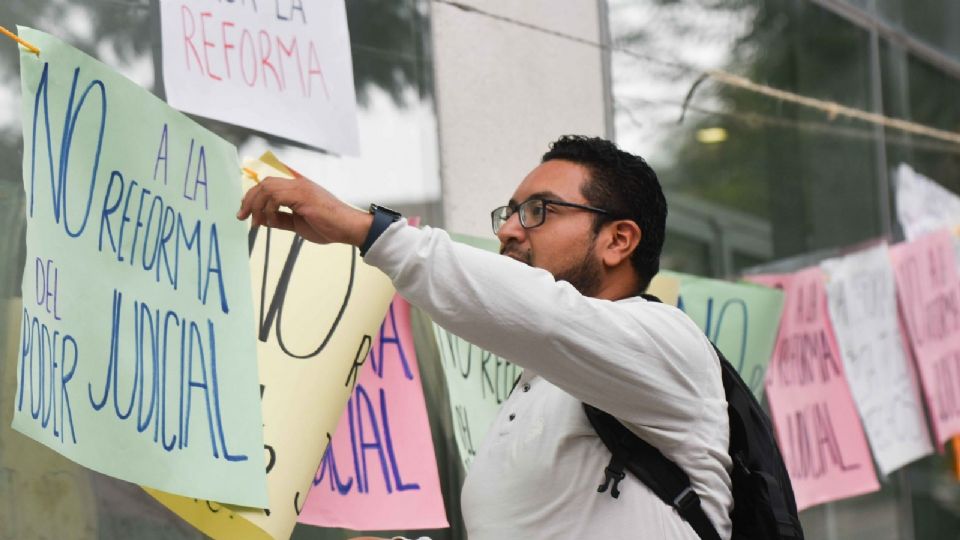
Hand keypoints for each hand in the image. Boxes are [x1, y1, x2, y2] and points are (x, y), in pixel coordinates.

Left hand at [236, 174, 372, 245]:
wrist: (347, 228)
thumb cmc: (328, 226)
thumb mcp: (298, 224)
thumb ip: (281, 219)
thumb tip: (263, 220)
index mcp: (298, 187)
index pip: (269, 183)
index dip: (253, 194)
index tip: (244, 210)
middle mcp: (298, 183)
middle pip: (264, 183)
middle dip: (249, 200)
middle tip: (242, 216)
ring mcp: (300, 187)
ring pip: (267, 187)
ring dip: (256, 206)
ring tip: (256, 222)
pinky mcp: (303, 195)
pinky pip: (276, 197)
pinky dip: (270, 210)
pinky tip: (272, 222)